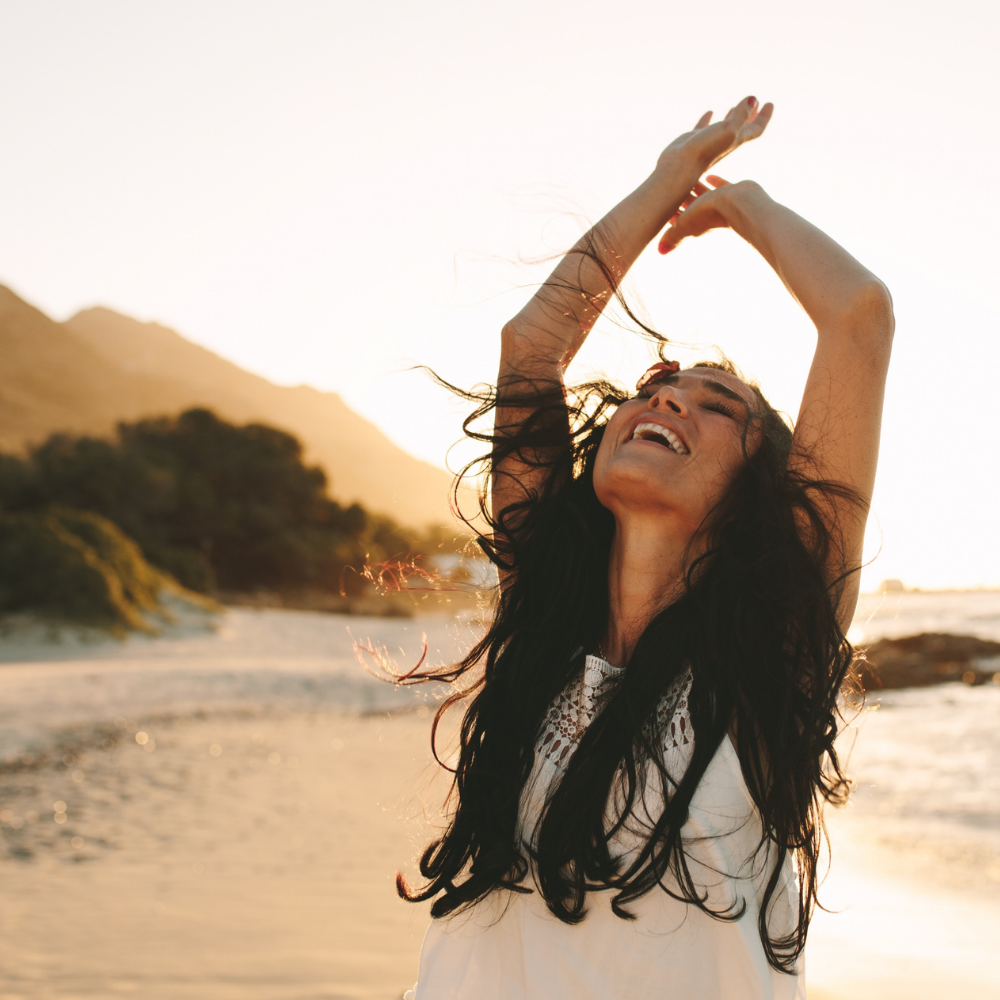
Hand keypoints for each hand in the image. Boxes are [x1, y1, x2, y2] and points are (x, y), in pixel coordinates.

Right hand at [656, 97, 772, 176]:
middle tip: (758, 103)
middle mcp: (724, 142)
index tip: (770, 102)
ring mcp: (708, 142)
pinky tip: (710, 112)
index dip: (764, 116)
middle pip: (743, 128)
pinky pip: (703, 127)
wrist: (679, 168)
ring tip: (733, 107)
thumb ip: (741, 114)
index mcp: (736, 140)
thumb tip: (754, 99)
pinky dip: (708, 119)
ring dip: (731, 116)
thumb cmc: (705, 151)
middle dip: (751, 116)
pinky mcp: (693, 141)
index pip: (756, 128)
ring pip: (723, 128)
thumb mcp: (729, 130)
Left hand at [657, 175, 753, 253]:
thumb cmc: (710, 214)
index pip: (678, 221)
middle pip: (690, 208)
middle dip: (680, 201)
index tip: (659, 205)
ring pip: (705, 196)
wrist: (740, 203)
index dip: (669, 214)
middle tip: (669, 187)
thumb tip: (660, 252)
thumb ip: (672, 237)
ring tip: (686, 179)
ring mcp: (723, 205)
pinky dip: (715, 182)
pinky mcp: (735, 194)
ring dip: (695, 190)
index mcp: (696, 226)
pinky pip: (722, 187)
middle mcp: (709, 217)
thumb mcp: (685, 226)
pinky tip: (708, 175)